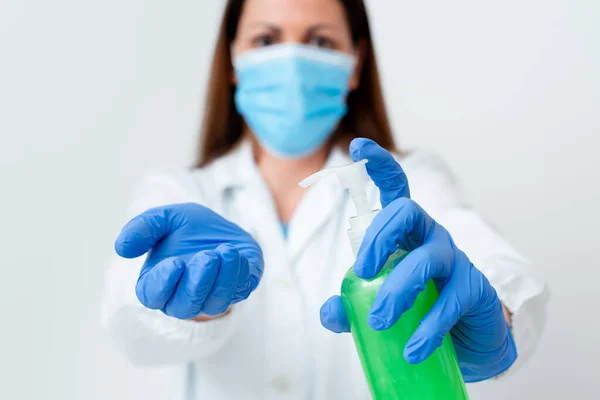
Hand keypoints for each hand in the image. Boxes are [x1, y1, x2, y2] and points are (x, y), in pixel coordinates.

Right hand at [115, 203, 263, 319]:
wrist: (221, 225)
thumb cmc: (186, 227)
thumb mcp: (164, 218)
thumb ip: (142, 228)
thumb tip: (121, 248)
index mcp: (158, 282)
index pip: (153, 296)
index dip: (163, 283)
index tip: (175, 262)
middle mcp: (183, 297)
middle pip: (185, 307)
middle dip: (197, 283)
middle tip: (207, 257)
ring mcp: (211, 298)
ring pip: (215, 304)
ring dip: (222, 279)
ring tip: (226, 251)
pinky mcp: (238, 291)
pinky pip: (240, 292)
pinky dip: (240, 274)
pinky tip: (236, 253)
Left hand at [320, 138, 515, 381]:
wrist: (466, 337)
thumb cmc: (418, 306)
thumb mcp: (379, 303)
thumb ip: (351, 305)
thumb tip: (329, 313)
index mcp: (405, 233)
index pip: (395, 190)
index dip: (380, 165)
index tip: (357, 146)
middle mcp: (430, 237)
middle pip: (407, 213)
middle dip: (380, 236)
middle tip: (364, 272)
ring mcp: (455, 261)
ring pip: (427, 259)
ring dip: (399, 288)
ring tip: (380, 320)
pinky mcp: (474, 290)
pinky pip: (450, 303)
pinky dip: (428, 329)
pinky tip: (413, 349)